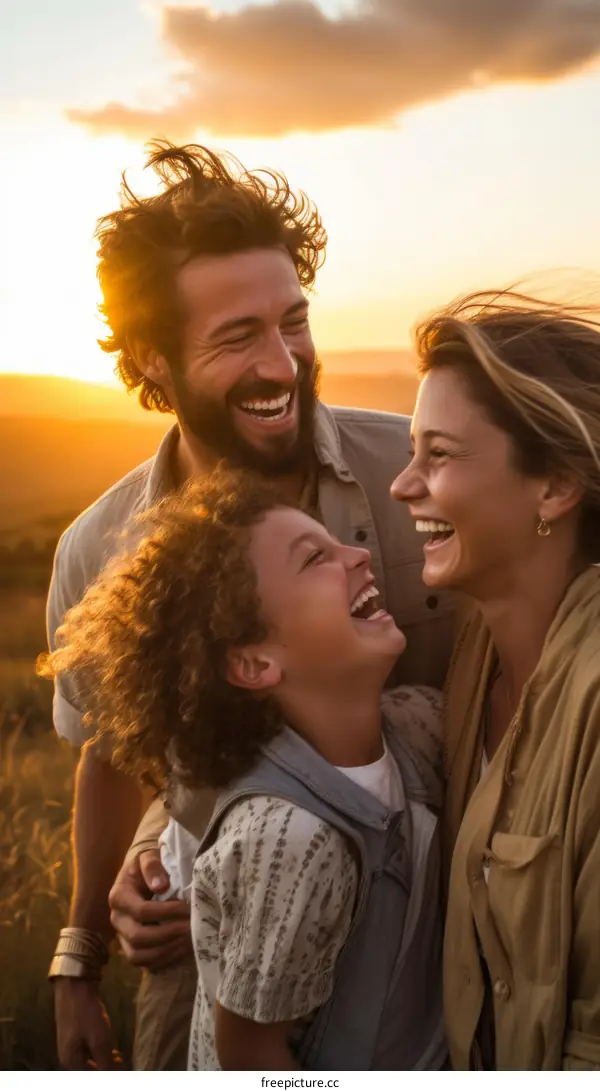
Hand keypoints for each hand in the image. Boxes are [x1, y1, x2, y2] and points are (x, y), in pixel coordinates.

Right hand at [54, 978, 122, 1069]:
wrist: (74, 986)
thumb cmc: (86, 1015)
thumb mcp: (100, 1041)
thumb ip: (106, 1063)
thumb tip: (113, 1074)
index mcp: (71, 1062)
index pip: (92, 1076)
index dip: (108, 1072)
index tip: (121, 1066)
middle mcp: (67, 1057)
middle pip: (88, 1069)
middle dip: (105, 1067)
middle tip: (120, 1060)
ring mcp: (68, 1044)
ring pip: (88, 1059)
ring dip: (102, 1059)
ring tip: (116, 1054)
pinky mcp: (72, 1033)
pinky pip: (86, 1049)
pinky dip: (97, 1049)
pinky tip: (107, 1044)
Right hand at [109, 848, 191, 970]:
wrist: (140, 875)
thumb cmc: (146, 866)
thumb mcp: (148, 857)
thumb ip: (152, 866)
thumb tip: (161, 886)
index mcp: (119, 896)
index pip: (141, 911)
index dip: (166, 912)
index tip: (186, 908)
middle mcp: (117, 920)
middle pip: (138, 937)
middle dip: (168, 934)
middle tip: (190, 927)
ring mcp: (122, 937)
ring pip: (139, 956)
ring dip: (166, 951)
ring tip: (188, 940)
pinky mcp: (132, 948)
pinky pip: (145, 963)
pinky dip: (164, 960)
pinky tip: (182, 949)